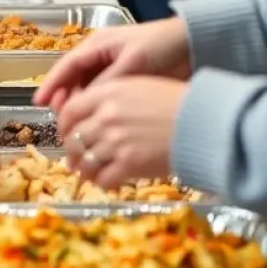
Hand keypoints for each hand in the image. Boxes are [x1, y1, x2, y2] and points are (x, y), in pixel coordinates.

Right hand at [33, 17, 190, 113]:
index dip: (51, 84)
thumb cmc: (161, 47)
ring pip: (86, 86)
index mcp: (97, 45)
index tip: (38, 102)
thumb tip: (86, 103)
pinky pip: (101, 91)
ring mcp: (111, 65)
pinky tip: (96, 119)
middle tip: (60, 121)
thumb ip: (107, 83)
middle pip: (72, 78)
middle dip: (64, 98)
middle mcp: (99, 54)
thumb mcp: (132, 64)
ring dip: (79, 103)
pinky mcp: (125, 77)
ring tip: (77, 124)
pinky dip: (95, 104)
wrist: (193, 42)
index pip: (66, 66)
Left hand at [58, 77, 186, 191]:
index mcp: (106, 93)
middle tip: (74, 157)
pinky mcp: (129, 164)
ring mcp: (115, 141)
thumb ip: (112, 96)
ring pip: (84, 160)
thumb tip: (96, 112)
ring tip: (87, 173)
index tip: (67, 132)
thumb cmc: (177, 101)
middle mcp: (105, 116)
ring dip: (84, 169)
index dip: (64, 125)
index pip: (70, 110)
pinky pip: (103, 178)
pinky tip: (107, 182)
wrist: (202, 122)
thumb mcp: (138, 86)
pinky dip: (102, 182)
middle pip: (74, 137)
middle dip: (71, 150)